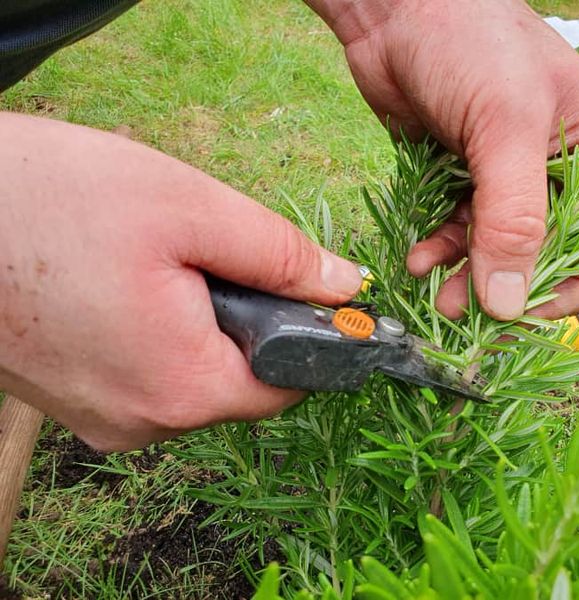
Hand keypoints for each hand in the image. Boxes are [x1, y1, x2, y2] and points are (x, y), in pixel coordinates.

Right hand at [0, 113, 362, 450]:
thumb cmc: (54, 200)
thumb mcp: (191, 209)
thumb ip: (281, 256)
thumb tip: (346, 287)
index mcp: (182, 389)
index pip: (287, 386)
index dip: (309, 337)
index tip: (302, 289)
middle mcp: (143, 423)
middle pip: (239, 380)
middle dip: (243, 318)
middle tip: (201, 255)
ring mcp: (102, 416)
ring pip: (193, 373)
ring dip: (197, 321)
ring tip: (150, 262)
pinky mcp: (73, 397)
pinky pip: (146, 370)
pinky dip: (156, 330)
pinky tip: (122, 281)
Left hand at [308, 0, 578, 319]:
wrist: (394, 8)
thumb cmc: (471, 44)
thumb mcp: (506, 129)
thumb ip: (513, 219)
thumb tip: (509, 303)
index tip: (531, 314)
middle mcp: (556, 166)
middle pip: (546, 250)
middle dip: (508, 286)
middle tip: (467, 314)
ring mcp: (505, 173)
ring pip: (497, 248)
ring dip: (467, 276)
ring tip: (436, 292)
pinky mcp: (460, 175)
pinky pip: (458, 231)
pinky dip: (441, 250)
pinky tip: (419, 257)